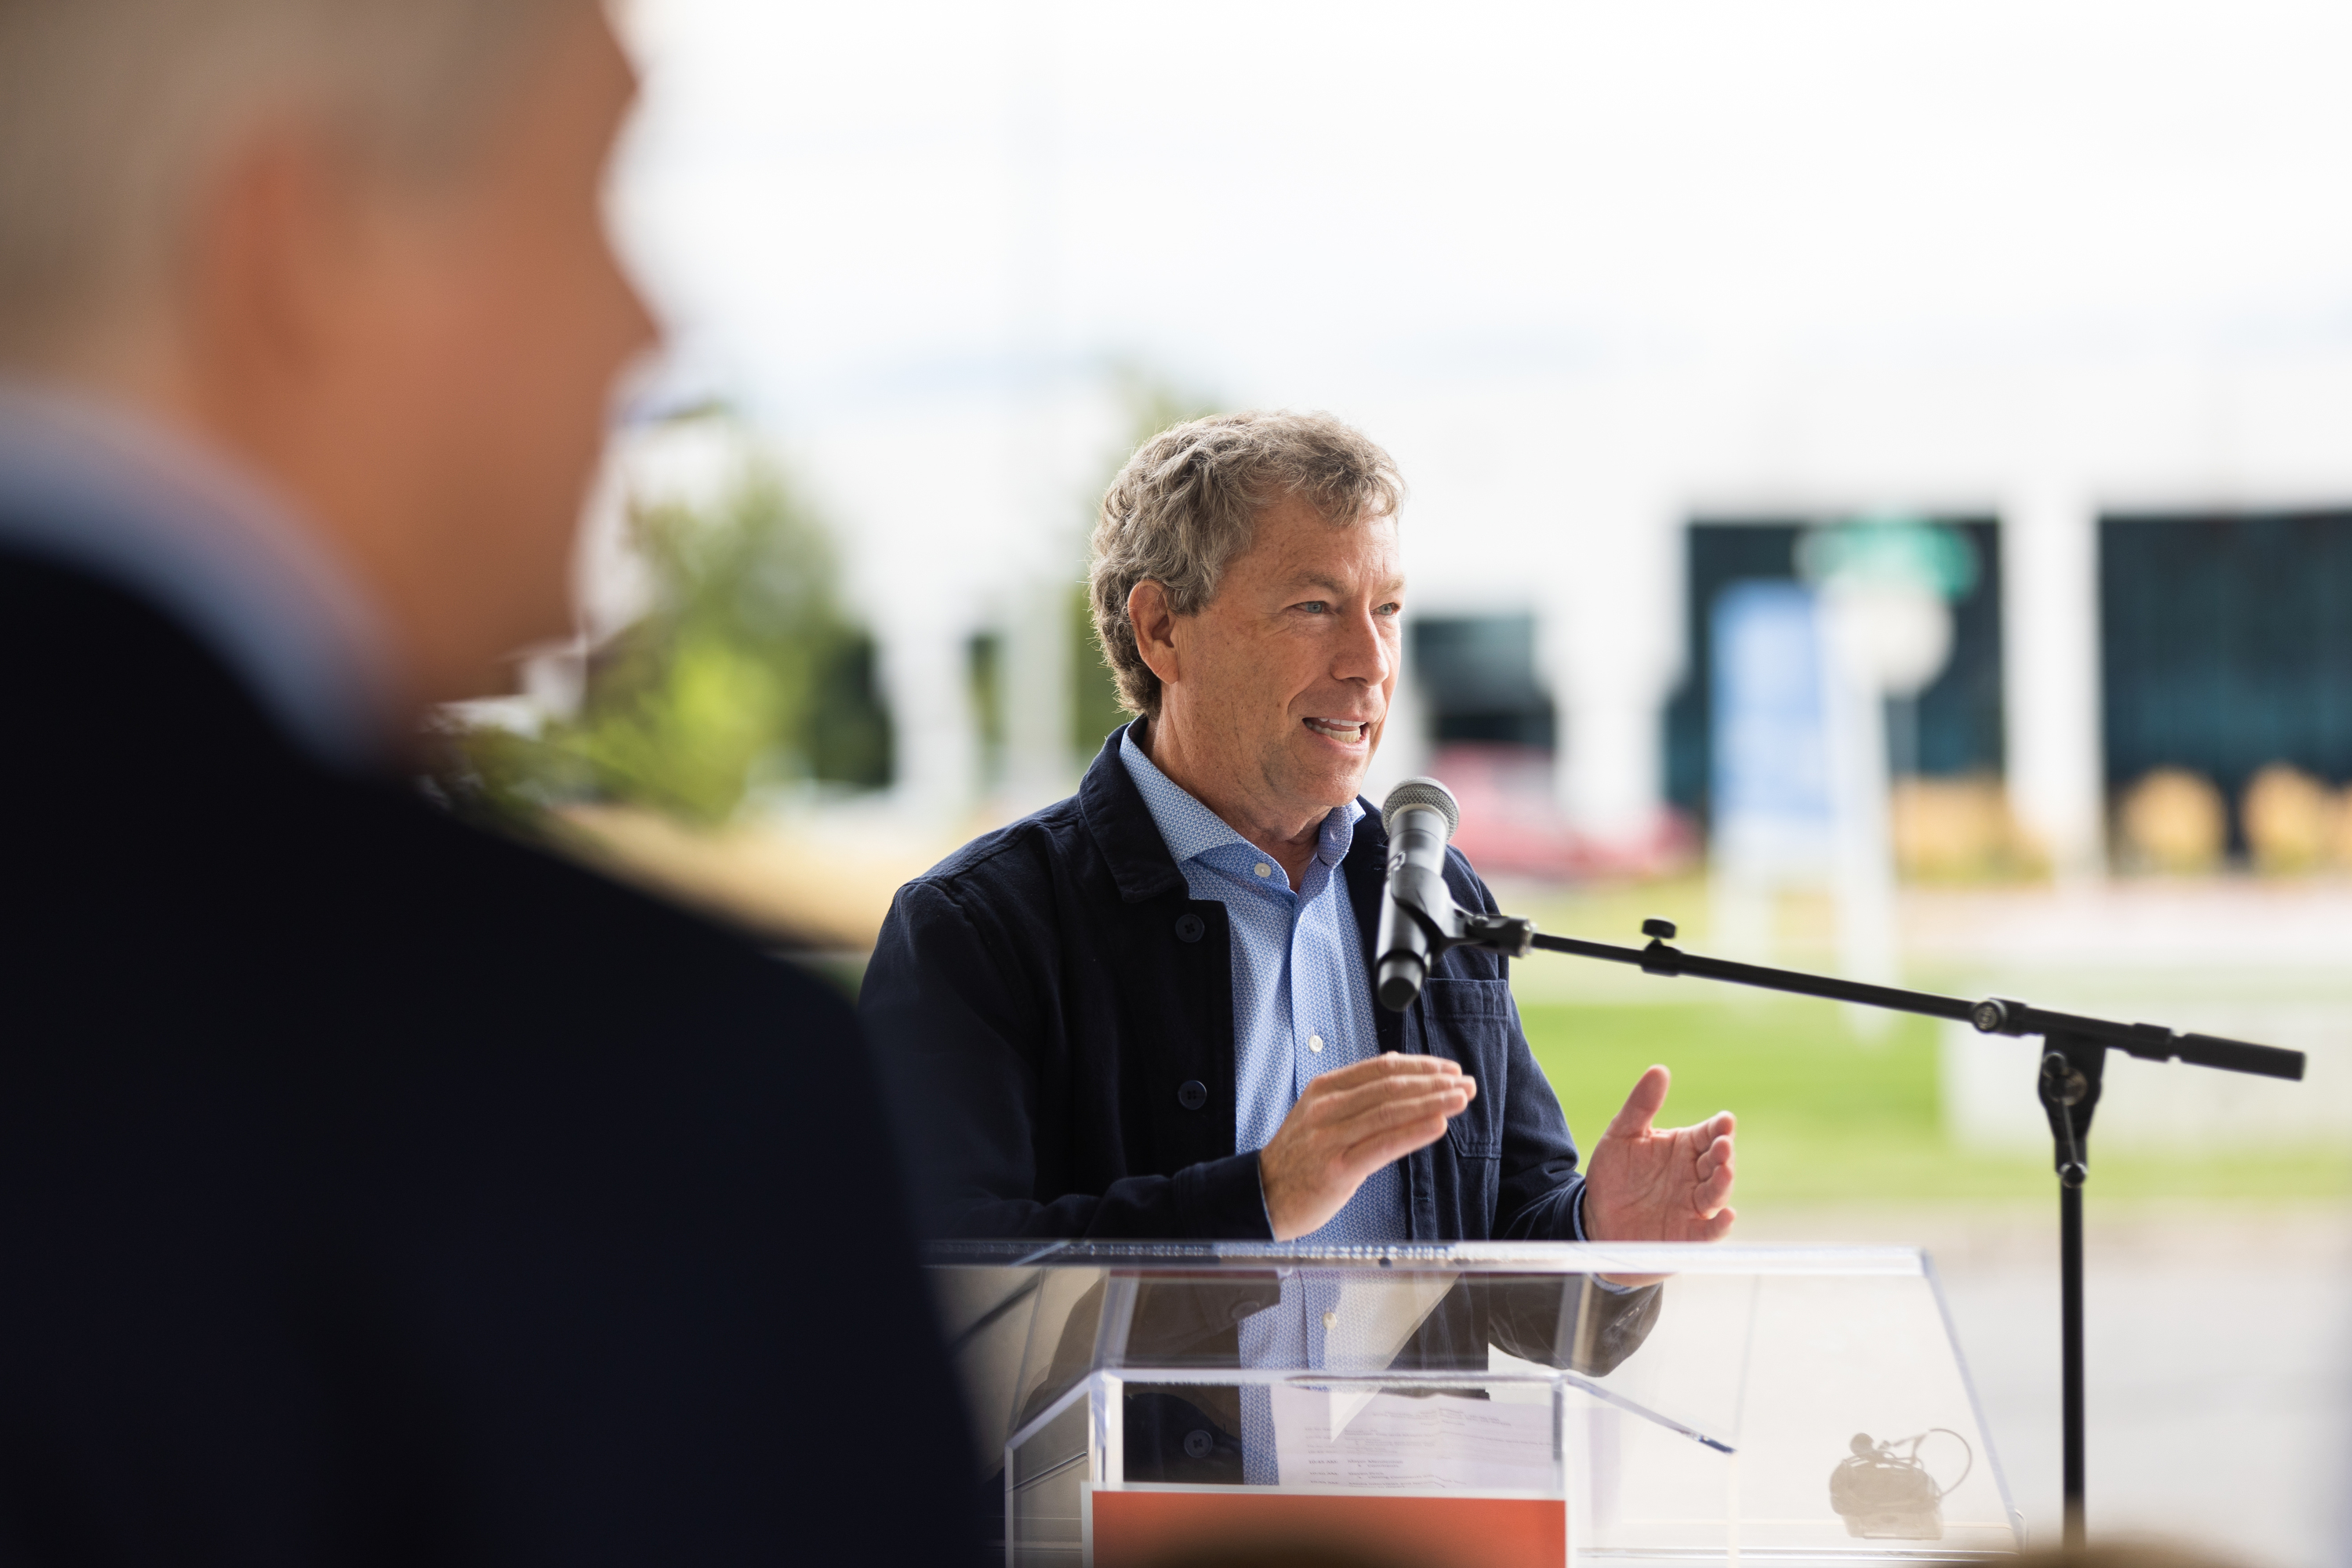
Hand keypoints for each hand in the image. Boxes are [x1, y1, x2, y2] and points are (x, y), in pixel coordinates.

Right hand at [1259, 1053, 1475, 1240]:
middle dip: (1434, 1082)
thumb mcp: (1320, 1112)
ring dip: (1432, 1102)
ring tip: (1461, 1099)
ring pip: (1390, 1111)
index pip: (1381, 1067)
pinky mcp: (1337, 1169)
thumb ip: (1356, 1091)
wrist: (1264, 1196)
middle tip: (1466, 1083)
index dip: (1421, 1065)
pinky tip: (1438, 1125)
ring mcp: (1330, 1138)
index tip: (1449, 1069)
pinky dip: (1414, 1132)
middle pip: (1390, 1086)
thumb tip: (1396, 1063)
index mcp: (1324, 1089)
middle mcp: (1326, 1108)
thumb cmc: (1298, 1157)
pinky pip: (1383, 1145)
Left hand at [1581, 1065, 1735, 1244]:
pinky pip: (1710, 1231)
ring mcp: (1694, 1205)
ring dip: (1724, 1182)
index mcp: (1684, 1147)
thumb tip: (1659, 1069)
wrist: (1596, 1217)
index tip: (1725, 1121)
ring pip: (1717, 1192)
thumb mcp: (1621, 1135)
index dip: (1720, 1128)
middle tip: (1723, 1144)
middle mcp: (1695, 1175)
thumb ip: (1641, 1105)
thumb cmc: (1614, 1174)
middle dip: (1723, 1152)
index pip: (1709, 1133)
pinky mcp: (1689, 1233)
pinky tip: (1727, 1216)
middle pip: (1718, 1161)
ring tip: (1724, 1170)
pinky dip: (1721, 1226)